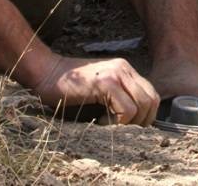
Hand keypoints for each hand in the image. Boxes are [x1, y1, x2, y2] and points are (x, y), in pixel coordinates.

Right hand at [33, 53, 159, 125]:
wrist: (45, 72)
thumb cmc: (68, 87)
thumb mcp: (100, 89)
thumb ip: (118, 97)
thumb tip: (135, 122)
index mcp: (125, 69)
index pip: (151, 94)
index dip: (146, 115)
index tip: (129, 127)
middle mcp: (124, 68)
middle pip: (152, 100)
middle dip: (142, 121)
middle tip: (121, 130)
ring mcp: (116, 73)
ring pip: (142, 105)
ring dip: (129, 123)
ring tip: (109, 125)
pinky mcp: (106, 82)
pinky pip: (127, 109)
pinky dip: (118, 122)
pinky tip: (101, 122)